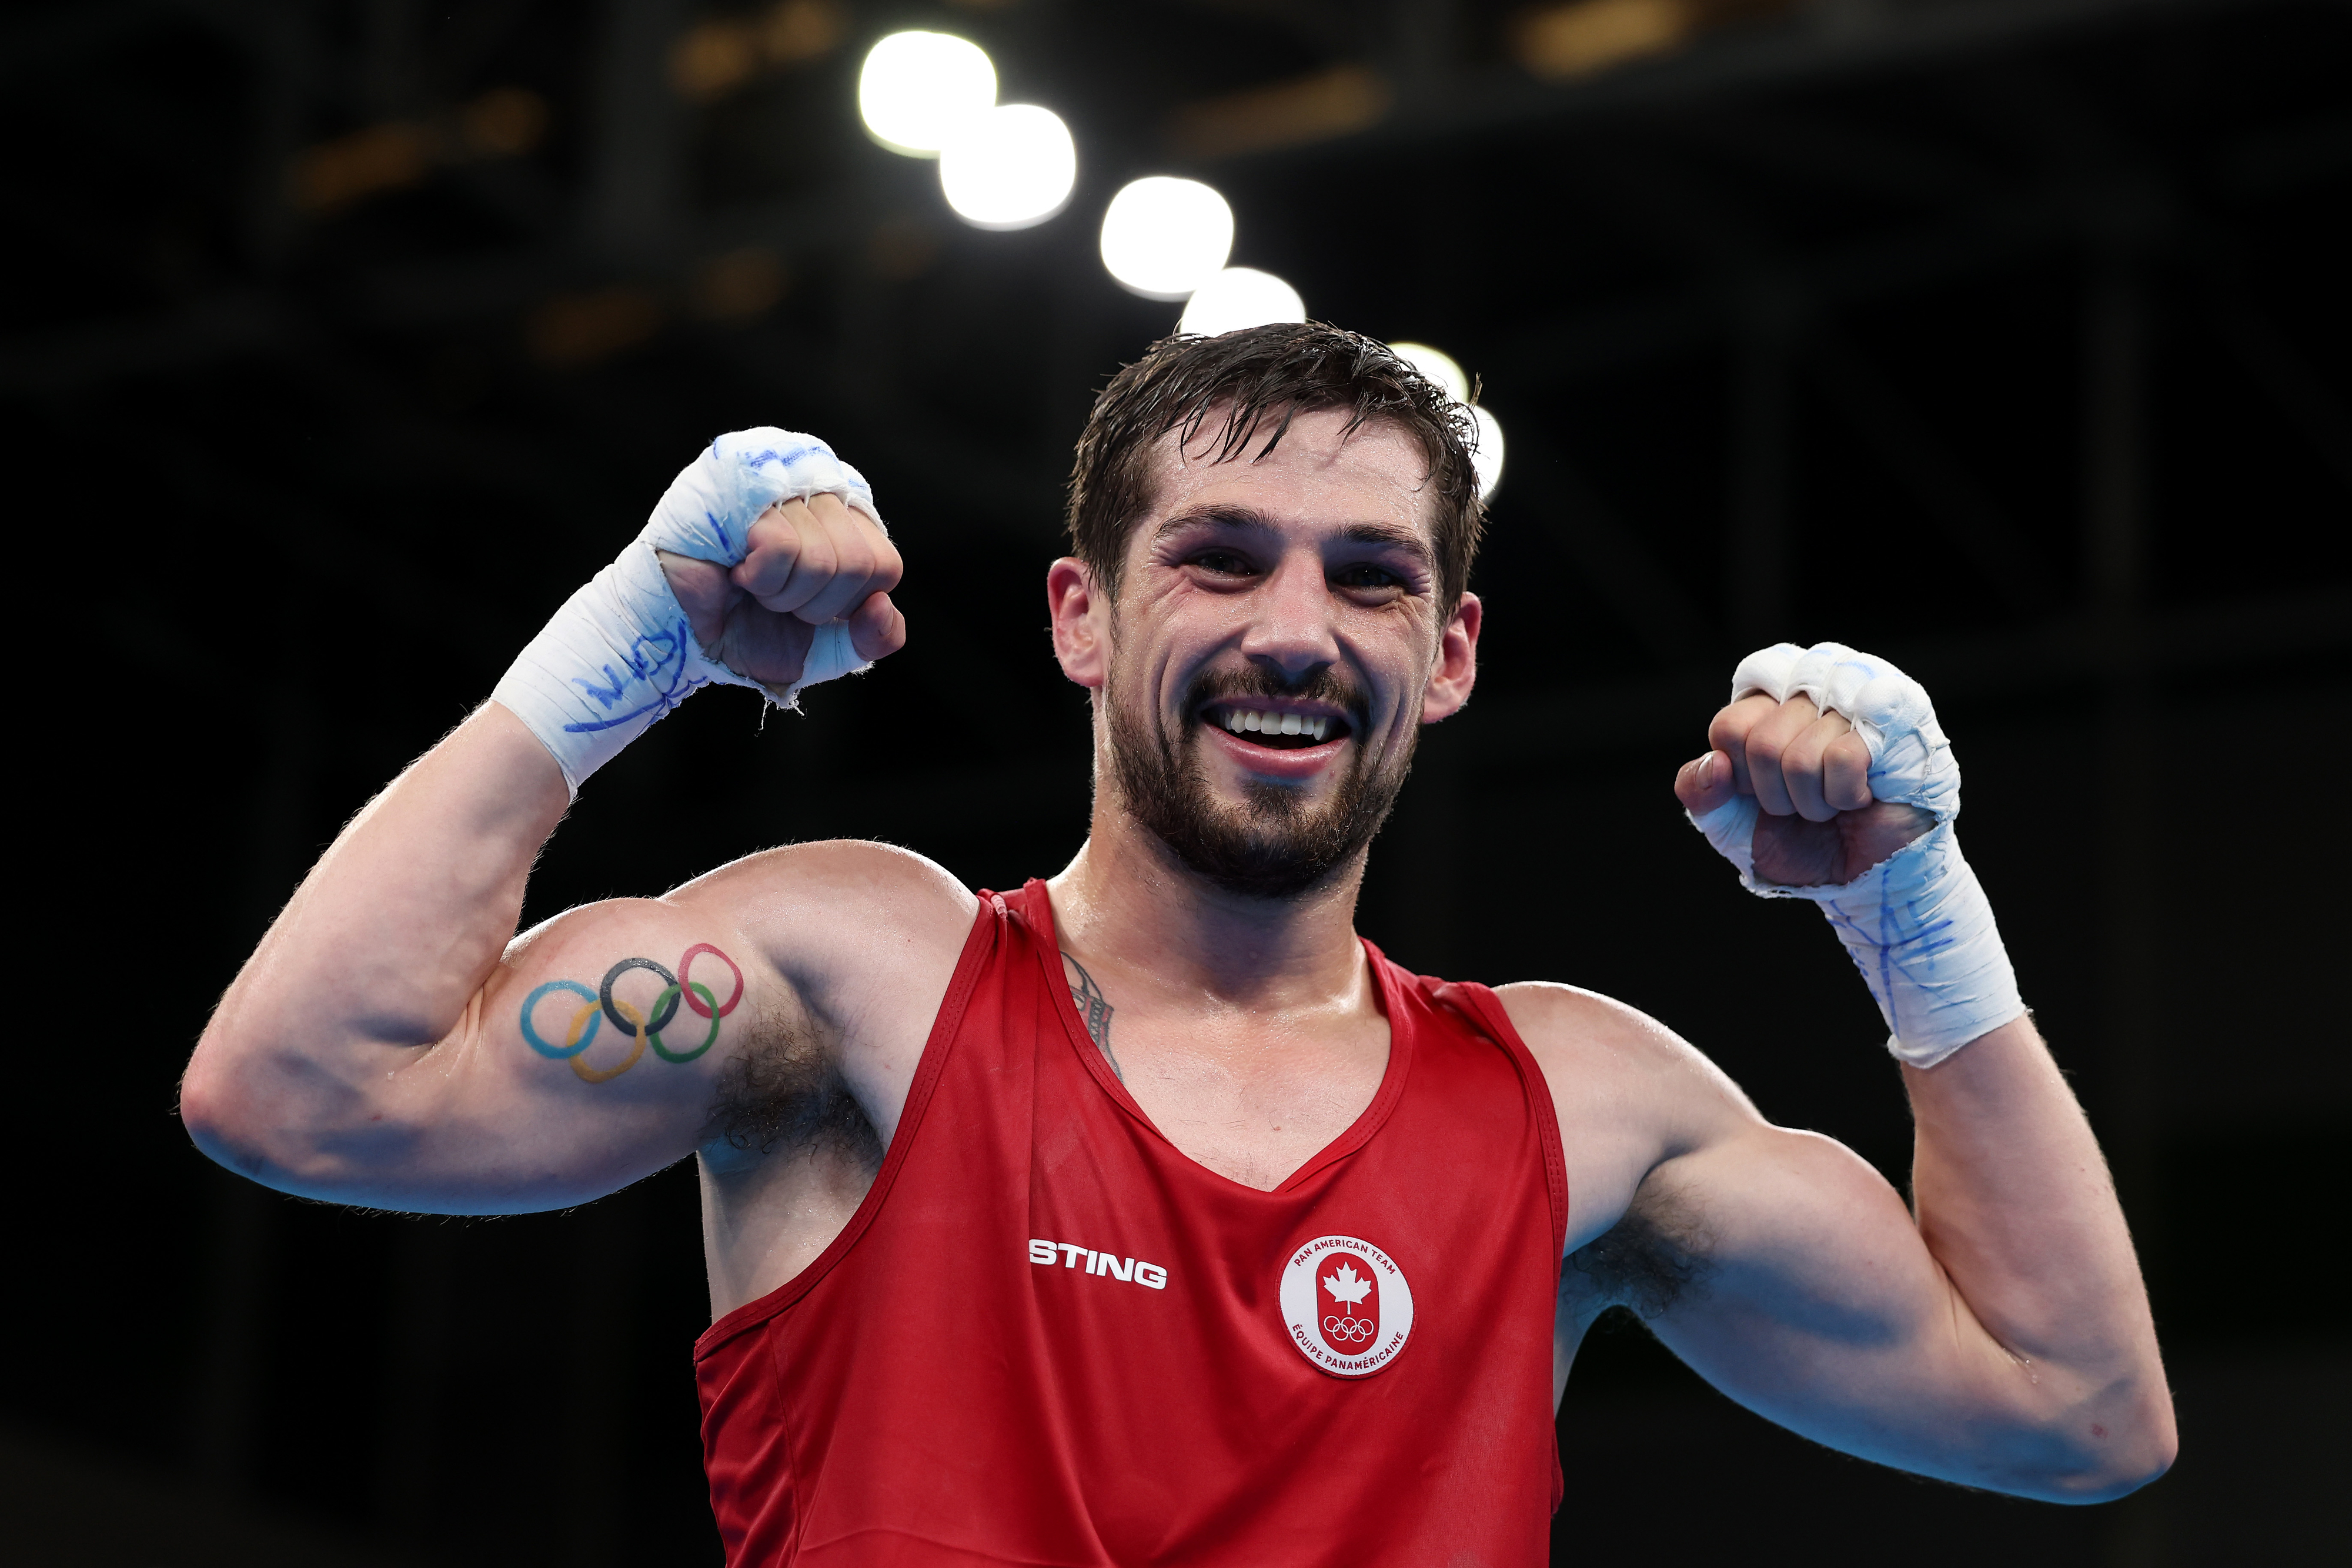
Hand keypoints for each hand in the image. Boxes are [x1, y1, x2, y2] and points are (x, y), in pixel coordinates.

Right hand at [658, 493, 906, 690]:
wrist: (680, 637)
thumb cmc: (747, 629)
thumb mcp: (826, 647)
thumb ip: (873, 638)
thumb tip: (884, 606)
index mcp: (845, 514)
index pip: (885, 565)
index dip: (844, 603)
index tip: (803, 602)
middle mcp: (817, 481)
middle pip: (859, 564)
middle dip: (812, 603)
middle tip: (770, 595)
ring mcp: (779, 473)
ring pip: (824, 558)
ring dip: (780, 593)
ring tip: (748, 580)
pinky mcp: (740, 480)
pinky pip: (784, 547)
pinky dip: (759, 577)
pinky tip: (734, 569)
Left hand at [1674, 692, 1932, 886]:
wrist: (1863, 877)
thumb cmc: (1803, 840)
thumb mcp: (1731, 824)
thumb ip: (1700, 792)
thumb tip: (1712, 763)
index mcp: (1768, 698)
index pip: (1729, 727)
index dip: (1742, 776)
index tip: (1766, 791)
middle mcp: (1811, 683)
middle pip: (1762, 743)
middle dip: (1779, 795)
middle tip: (1808, 800)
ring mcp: (1856, 694)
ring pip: (1801, 755)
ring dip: (1814, 800)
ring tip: (1838, 800)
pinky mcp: (1897, 717)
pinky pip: (1843, 757)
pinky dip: (1845, 795)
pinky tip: (1864, 794)